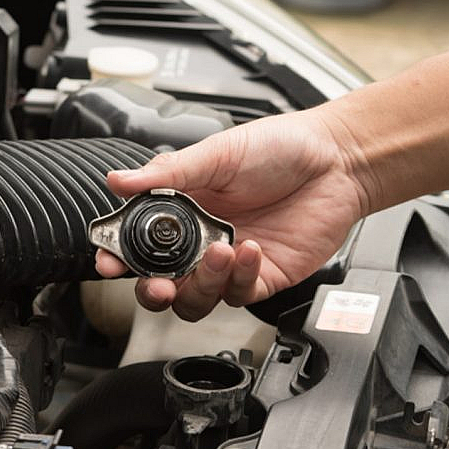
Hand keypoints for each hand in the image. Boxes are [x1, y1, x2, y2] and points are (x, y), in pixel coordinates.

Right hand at [96, 109, 372, 320]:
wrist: (338, 159)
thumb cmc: (280, 148)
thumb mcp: (216, 154)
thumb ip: (167, 172)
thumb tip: (118, 180)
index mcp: (181, 210)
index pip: (138, 244)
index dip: (119, 257)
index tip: (110, 262)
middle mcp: (200, 242)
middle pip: (161, 285)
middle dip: (152, 291)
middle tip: (157, 284)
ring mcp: (229, 263)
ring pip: (197, 300)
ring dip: (201, 283)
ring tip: (218, 250)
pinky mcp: (261, 277)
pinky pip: (238, 294)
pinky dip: (240, 276)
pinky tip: (250, 248)